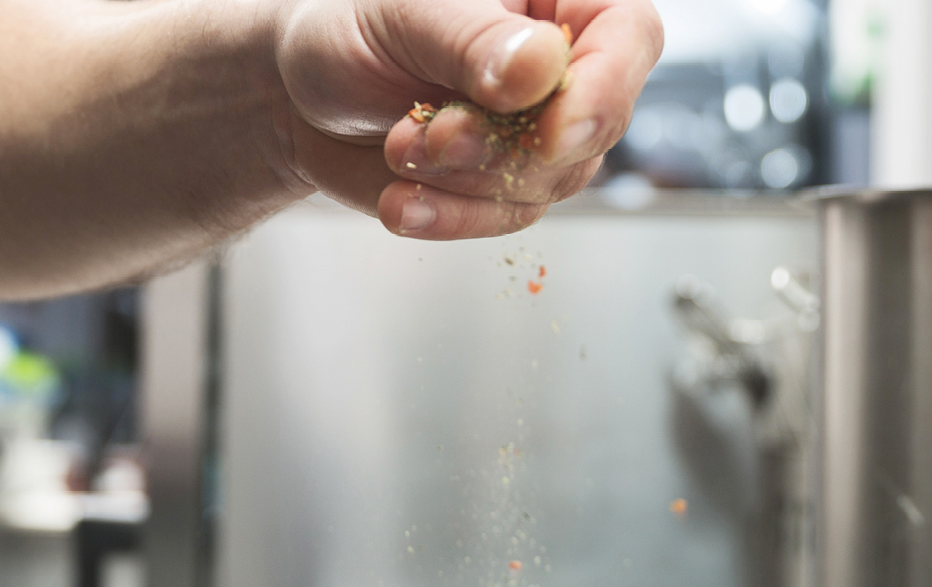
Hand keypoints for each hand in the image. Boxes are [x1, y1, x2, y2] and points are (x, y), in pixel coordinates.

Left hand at [270, 0, 661, 237]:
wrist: (301, 92)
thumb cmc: (354, 28)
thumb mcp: (406, 14)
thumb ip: (473, 42)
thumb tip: (539, 69)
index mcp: (563, 1)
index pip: (630, 38)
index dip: (605, 92)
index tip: (552, 132)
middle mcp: (566, 69)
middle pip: (589, 128)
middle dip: (503, 147)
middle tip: (430, 134)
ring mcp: (539, 134)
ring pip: (544, 183)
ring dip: (463, 180)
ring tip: (398, 147)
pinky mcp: (501, 188)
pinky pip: (499, 220)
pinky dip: (446, 217)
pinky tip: (402, 202)